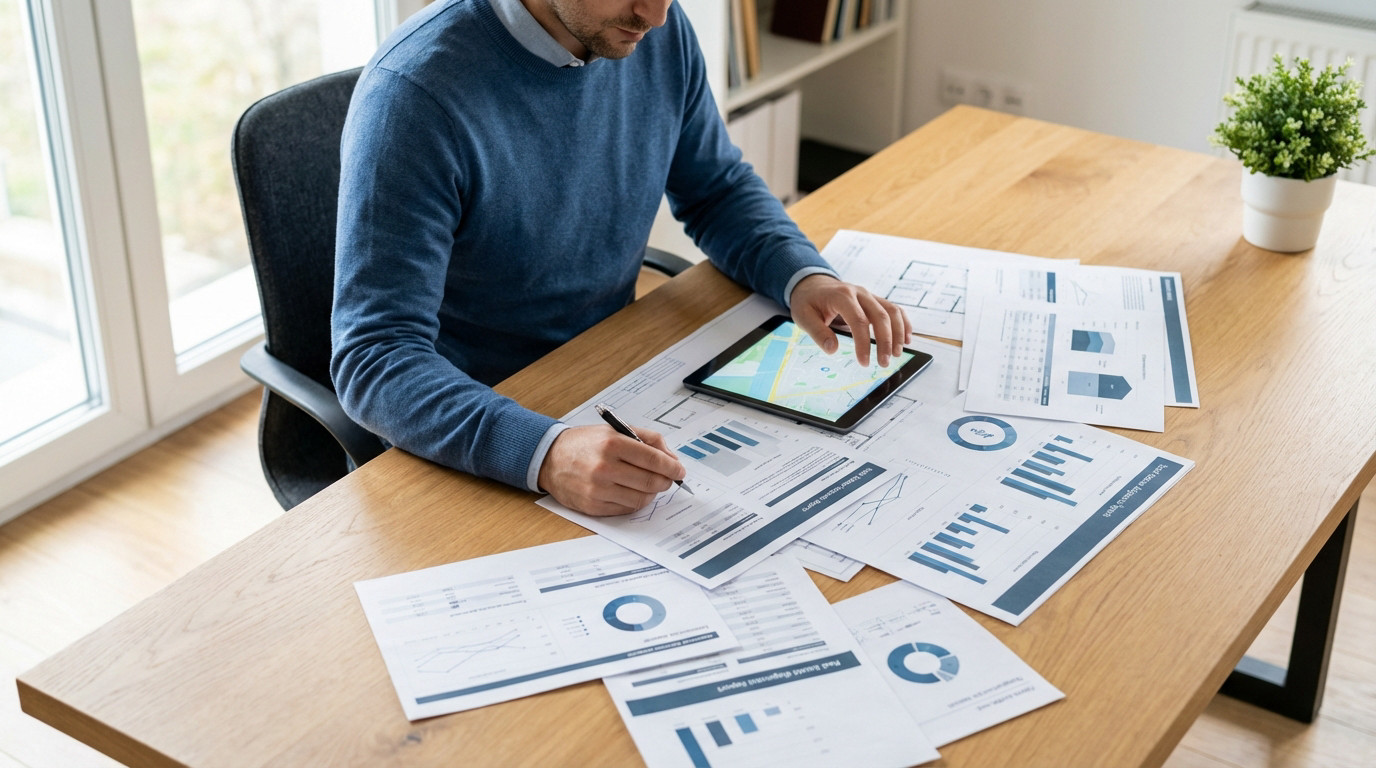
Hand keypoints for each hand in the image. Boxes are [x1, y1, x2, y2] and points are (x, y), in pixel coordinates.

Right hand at [537, 425, 686, 516]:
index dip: (672, 467)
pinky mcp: (593, 506)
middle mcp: (604, 467)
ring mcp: (597, 490)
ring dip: (652, 493)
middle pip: (650, 481)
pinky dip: (635, 502)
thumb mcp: (615, 431)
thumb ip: (647, 440)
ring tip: (650, 485)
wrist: (551, 459)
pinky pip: (625, 509)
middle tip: (669, 479)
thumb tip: (672, 459)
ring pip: (640, 499)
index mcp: (612, 444)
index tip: (679, 470)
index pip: (653, 459)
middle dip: (666, 481)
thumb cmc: (585, 444)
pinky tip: (632, 492)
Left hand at [789, 274, 911, 366]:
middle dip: (885, 341)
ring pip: (892, 311)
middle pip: (880, 316)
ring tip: (897, 354)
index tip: (864, 362)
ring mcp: (869, 295)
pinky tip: (906, 339)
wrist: (812, 284)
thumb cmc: (808, 301)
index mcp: (842, 296)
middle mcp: (860, 293)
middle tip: (884, 363)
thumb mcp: (803, 316)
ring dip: (898, 333)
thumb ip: (817, 332)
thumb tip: (832, 349)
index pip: (858, 321)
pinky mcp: (874, 300)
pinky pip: (894, 309)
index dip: (864, 343)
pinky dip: (903, 323)